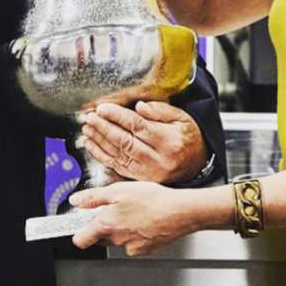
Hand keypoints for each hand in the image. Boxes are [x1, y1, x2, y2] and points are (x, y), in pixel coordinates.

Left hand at [69, 181, 198, 255]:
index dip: (77, 231)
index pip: (80, 239)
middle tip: (114, 208)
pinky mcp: (145, 249)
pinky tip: (144, 219)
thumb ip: (94, 197)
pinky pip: (133, 242)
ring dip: (120, 227)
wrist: (180, 212)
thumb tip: (76, 201)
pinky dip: (135, 232)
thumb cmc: (153, 199)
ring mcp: (132, 247)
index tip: (77, 224)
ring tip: (134, 210)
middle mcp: (117, 240)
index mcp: (107, 225)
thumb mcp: (118, 190)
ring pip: (117, 239)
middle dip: (102, 224)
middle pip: (99, 237)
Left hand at [81, 100, 207, 183]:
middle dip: (104, 127)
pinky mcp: (140, 178)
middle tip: (90, 117)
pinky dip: (102, 156)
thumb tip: (139, 107)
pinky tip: (91, 145)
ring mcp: (148, 171)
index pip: (137, 126)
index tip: (102, 108)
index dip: (117, 116)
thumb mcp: (182, 118)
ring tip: (87, 129)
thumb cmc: (188, 137)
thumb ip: (160, 111)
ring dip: (99, 141)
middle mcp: (157, 158)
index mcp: (168, 140)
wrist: (198, 164)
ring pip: (118, 154)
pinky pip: (117, 166)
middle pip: (125, 140)